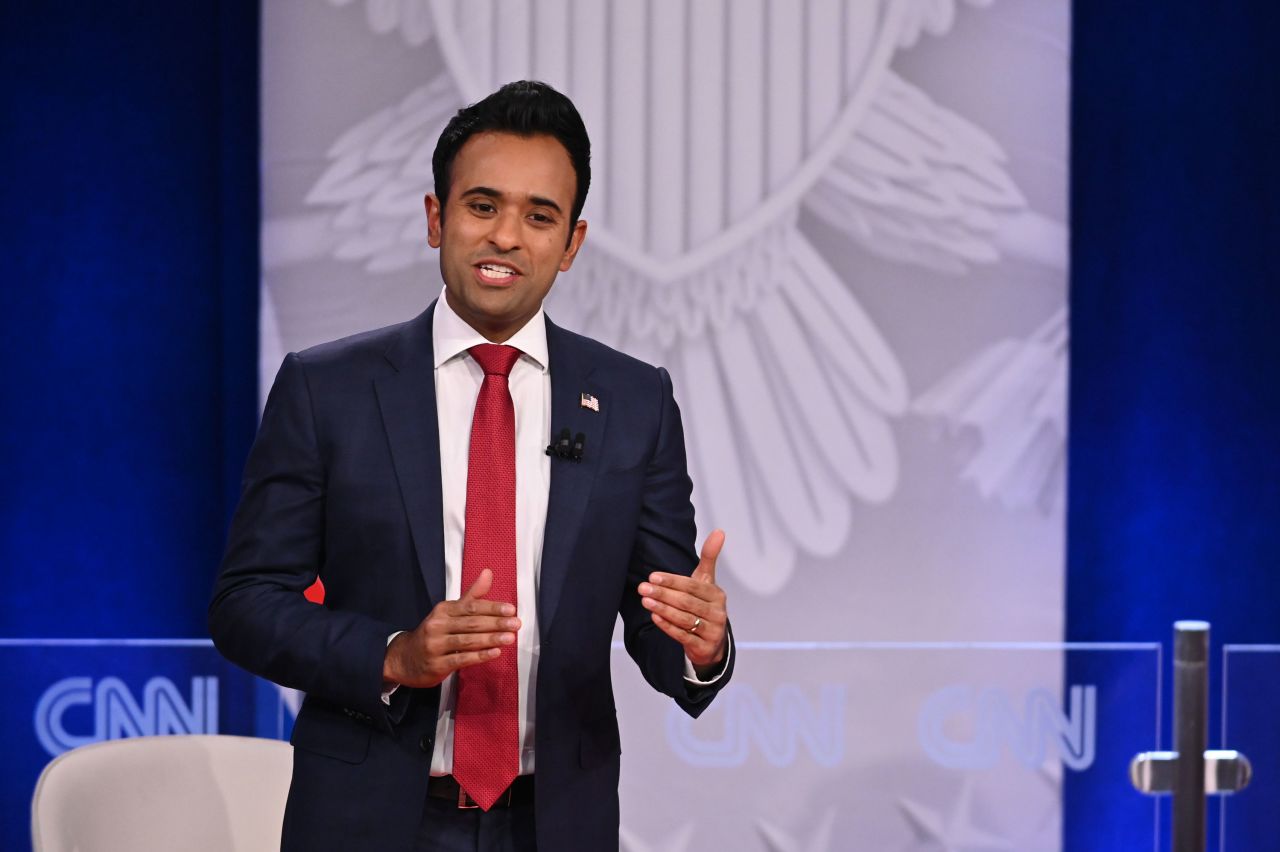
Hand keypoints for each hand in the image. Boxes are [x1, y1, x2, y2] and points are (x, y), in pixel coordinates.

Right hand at [382, 569, 520, 688]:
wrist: (404, 658)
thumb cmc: (434, 633)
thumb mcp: (449, 612)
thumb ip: (471, 595)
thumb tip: (488, 573)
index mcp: (443, 610)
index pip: (471, 606)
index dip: (492, 607)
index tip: (511, 609)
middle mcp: (437, 625)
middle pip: (471, 623)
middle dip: (496, 623)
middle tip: (516, 624)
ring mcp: (435, 645)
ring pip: (467, 641)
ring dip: (491, 639)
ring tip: (510, 638)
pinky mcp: (436, 664)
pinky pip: (461, 659)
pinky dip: (479, 656)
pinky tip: (494, 653)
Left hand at [638, 530, 728, 672]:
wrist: (712, 642)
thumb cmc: (705, 605)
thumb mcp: (707, 582)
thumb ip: (710, 557)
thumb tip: (719, 531)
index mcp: (717, 595)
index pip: (692, 586)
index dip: (672, 581)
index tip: (653, 577)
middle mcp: (718, 613)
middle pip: (686, 602)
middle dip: (663, 594)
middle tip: (643, 588)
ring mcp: (712, 631)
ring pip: (684, 619)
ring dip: (663, 609)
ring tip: (646, 601)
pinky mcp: (704, 647)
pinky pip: (683, 636)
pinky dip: (668, 626)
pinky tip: (655, 617)